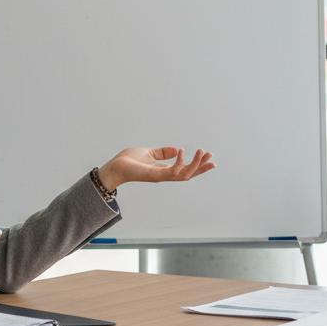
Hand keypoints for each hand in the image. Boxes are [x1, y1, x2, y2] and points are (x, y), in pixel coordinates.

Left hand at [97, 147, 215, 189]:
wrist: (114, 167)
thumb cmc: (128, 161)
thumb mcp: (148, 152)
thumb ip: (161, 153)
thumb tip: (175, 149)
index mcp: (164, 170)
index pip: (185, 169)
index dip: (198, 165)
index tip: (209, 157)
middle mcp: (165, 175)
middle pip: (189, 174)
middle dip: (201, 167)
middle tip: (212, 158)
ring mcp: (161, 176)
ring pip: (184, 174)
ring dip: (195, 164)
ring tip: (202, 152)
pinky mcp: (155, 175)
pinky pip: (171, 171)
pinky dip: (178, 162)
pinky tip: (181, 151)